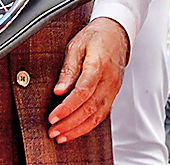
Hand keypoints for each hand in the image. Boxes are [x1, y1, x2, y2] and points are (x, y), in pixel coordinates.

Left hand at [48, 17, 128, 142]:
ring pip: (97, 116)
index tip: (52, 117)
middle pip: (89, 108)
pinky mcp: (113, 94)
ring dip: (78, 129)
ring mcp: (113, 89)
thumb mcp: (76, 46)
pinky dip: (88, 126)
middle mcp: (108, 80)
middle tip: (52, 131)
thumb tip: (59, 90)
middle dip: (69, 123)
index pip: (82, 92)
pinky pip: (102, 114)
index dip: (67, 107)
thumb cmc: (95, 37)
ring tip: (61, 136)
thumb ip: (68, 69)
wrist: (117, 33)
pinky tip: (75, 131)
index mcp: (98, 65)